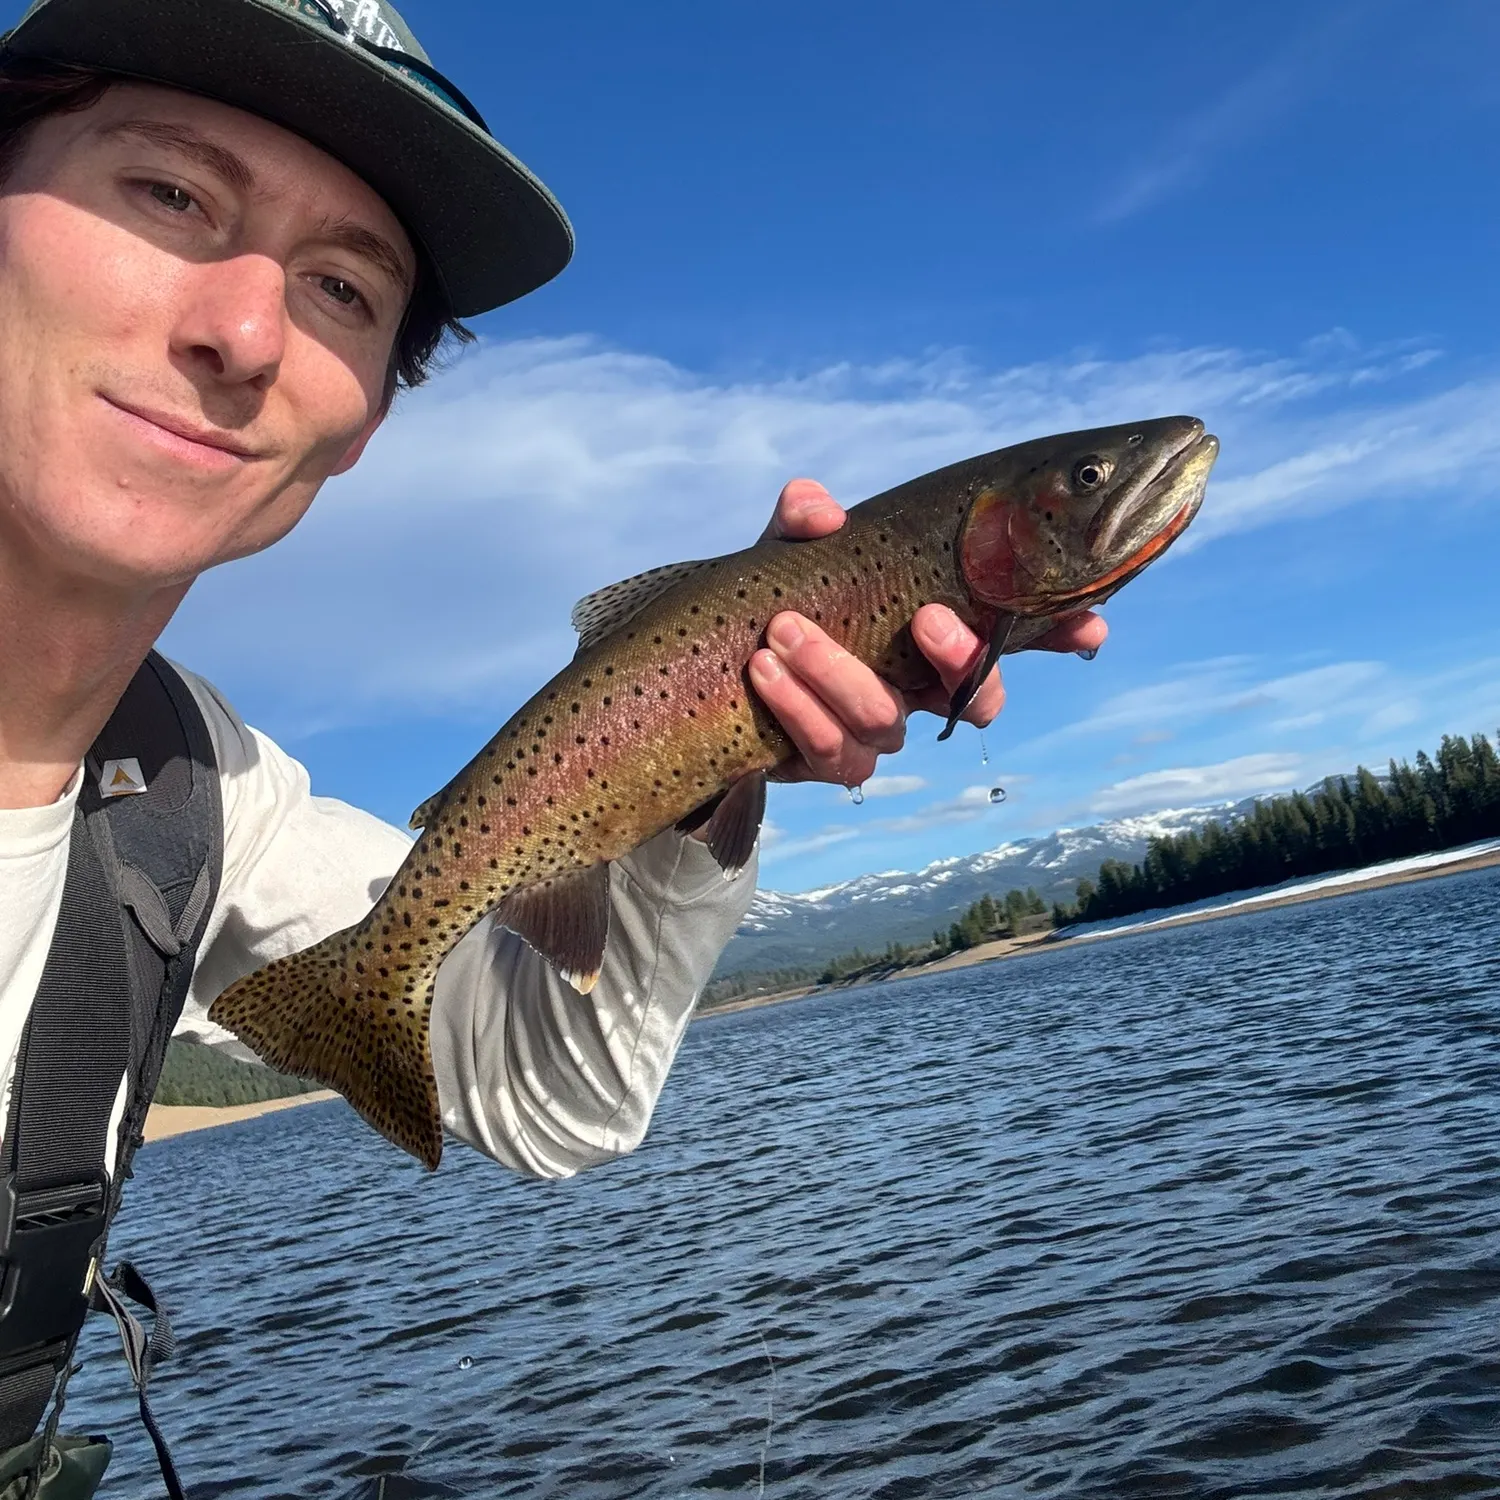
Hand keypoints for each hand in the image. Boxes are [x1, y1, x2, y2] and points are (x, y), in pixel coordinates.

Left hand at [746, 479, 1107, 785]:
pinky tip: (764, 672)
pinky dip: (798, 709)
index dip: (1062, 632)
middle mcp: (919, 687)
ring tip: (786, 633)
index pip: (1015, 635)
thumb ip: (805, 526)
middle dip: (960, 659)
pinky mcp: (831, 764)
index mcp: (932, 633)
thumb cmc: (773, 605)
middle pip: (976, 696)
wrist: (711, 679)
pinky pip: (833, 752)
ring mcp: (878, 730)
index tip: (1090, 623)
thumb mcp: (787, 557)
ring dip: (839, 676)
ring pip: (889, 723)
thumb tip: (820, 510)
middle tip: (926, 619)